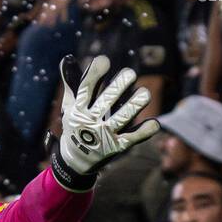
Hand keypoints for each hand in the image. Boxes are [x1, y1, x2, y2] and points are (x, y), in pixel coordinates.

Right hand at [51, 55, 159, 191]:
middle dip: (119, 87)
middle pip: (106, 102)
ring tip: (145, 94)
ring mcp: (104, 136)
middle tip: (131, 74)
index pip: (86, 89)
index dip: (95, 74)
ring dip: (134, 106)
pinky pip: (131, 139)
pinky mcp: (116, 147)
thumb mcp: (70, 107)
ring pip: (121, 119)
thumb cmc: (75, 127)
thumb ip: (71, 83)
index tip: (104, 61)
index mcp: (78, 110)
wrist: (76, 162)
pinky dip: (143, 132)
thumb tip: (66, 59)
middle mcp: (90, 122)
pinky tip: (154, 123)